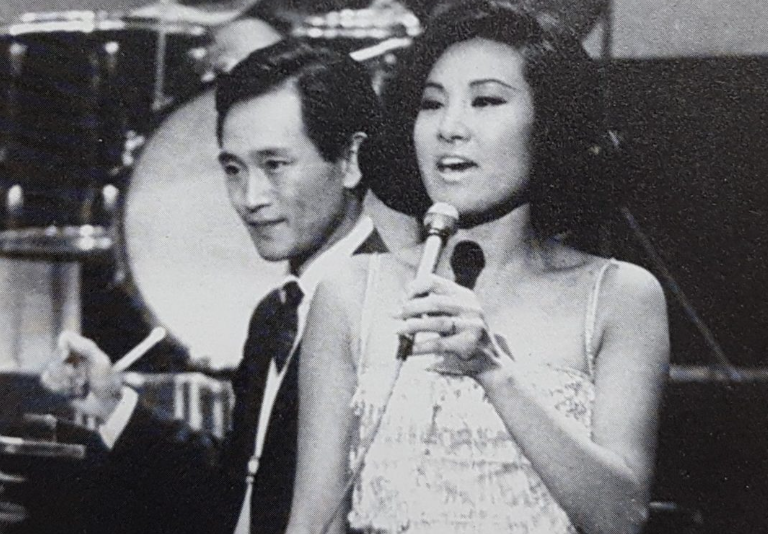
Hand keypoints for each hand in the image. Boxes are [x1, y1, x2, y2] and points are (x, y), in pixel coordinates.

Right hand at [40, 332, 122, 421]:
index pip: (65, 338)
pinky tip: (70, 392)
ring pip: (50, 371)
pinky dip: (58, 388)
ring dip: (65, 382)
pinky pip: (47, 382)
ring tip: (79, 387)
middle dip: (67, 371)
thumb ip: (86, 348)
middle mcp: (73, 358)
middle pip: (55, 356)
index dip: (62, 347)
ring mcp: (64, 371)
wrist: (105, 404)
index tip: (65, 356)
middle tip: (81, 378)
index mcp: (84, 349)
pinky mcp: (58, 384)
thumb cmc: (106, 382)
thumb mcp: (100, 362)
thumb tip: (66, 336)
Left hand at [395, 274, 509, 377]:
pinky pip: (439, 344)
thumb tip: (401, 304)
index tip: (402, 298)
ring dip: (413, 326)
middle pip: (435, 302)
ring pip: (437, 323)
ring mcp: (472, 325)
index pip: (435, 282)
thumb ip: (433, 306)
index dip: (415, 288)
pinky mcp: (468, 344)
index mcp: (464, 295)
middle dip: (411, 308)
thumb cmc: (463, 335)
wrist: (490, 361)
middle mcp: (470, 307)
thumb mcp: (453, 314)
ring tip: (398, 331)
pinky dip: (421, 347)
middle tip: (395, 315)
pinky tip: (409, 350)